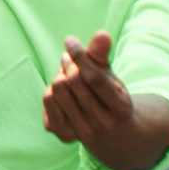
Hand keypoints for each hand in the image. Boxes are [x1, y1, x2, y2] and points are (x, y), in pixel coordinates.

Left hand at [42, 32, 134, 151]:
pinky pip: (47, 100)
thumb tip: (102, 34)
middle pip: (73, 81)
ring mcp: (83, 132)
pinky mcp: (64, 135)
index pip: (94, 78)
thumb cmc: (108, 95)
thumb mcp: (109, 74)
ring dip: (59, 76)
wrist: (109, 132)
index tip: (70, 41)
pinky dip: (51, 89)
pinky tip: (61, 91)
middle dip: (68, 63)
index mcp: (120, 108)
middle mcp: (103, 124)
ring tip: (66, 76)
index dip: (79, 56)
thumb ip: (102, 54)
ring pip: (58, 89)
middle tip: (68, 59)